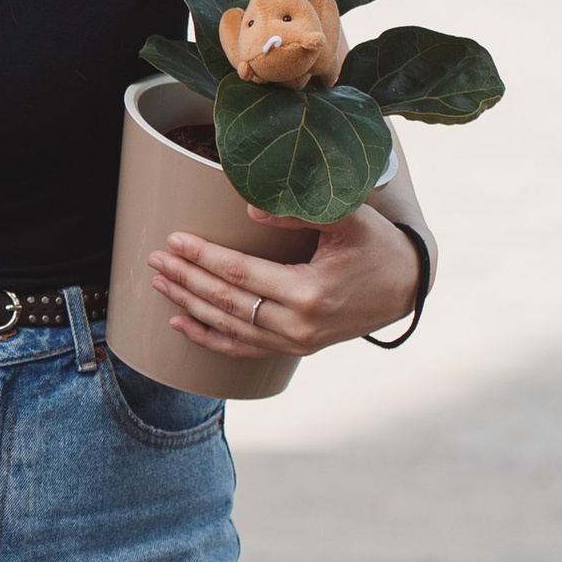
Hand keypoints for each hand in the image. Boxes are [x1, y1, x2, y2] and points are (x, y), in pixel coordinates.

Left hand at [146, 205, 419, 360]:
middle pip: (227, 301)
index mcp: (309, 292)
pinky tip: (180, 325)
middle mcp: (299, 324)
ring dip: (189, 306)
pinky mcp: (297, 349)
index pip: (239, 273)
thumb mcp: (349, 218)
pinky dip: (210, 339)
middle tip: (154, 259)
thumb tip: (249, 211)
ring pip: (229, 327)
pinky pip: (244, 349)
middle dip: (186, 279)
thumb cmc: (377, 243)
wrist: (407, 285)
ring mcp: (297, 342)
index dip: (202, 256)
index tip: (173, 239)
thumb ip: (300, 212)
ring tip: (160, 283)